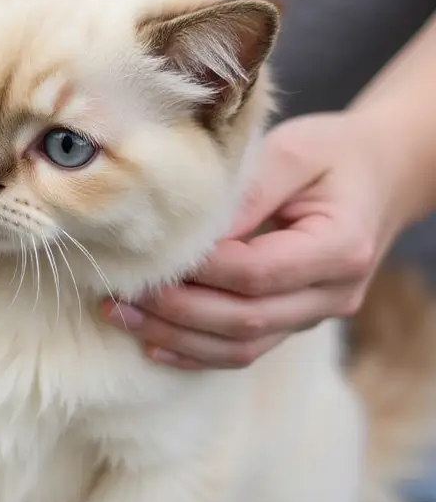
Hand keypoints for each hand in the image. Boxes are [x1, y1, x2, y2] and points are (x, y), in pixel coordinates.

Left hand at [103, 111, 410, 368]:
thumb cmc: (337, 153)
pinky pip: (246, 350)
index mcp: (341, 247)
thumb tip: (189, 232)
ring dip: (177, 337)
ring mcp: (317, 314)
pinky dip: (197, 352)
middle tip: (119, 296)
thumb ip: (248, 190)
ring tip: (121, 318)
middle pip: (246, 318)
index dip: (200, 272)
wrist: (382, 175)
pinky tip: (153, 343)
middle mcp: (334, 293)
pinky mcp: (297, 322)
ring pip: (242, 345)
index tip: (150, 258)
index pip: (258, 272)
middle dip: (176, 312)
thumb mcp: (296, 150)